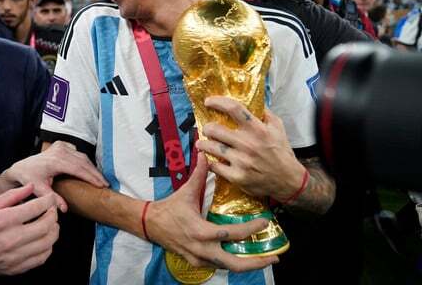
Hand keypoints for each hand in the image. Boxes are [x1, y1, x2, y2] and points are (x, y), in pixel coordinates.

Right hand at [0, 184, 58, 277]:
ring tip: (50, 224)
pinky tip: (43, 239)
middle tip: (51, 210)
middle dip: (53, 215)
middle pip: (46, 226)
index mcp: (2, 221)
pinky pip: (41, 258)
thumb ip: (12, 196)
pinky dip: (48, 247)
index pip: (36, 208)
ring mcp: (14, 256)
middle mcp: (10, 240)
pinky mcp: (16, 268)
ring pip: (47, 243)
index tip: (50, 198)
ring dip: (54, 231)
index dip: (48, 201)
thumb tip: (31, 186)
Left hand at [2, 141, 108, 211]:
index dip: (91, 177)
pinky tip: (89, 170)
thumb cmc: (29, 178)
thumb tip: (64, 209)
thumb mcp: (38, 189)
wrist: (20, 167)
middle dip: (95, 173)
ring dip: (92, 168)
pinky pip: (77, 153)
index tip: (101, 185)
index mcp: (55, 160)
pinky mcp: (62, 145)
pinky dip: (85, 161)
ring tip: (100, 179)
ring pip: (82, 156)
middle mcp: (60, 151)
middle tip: (105, 184)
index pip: (78, 168)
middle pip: (83, 162)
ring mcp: (61, 146)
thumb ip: (52, 198)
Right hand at [146, 153, 277, 271]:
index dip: (251, 229)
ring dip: (246, 264)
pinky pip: (218, 266)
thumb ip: (198, 174)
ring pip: (227, 267)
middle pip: (234, 263)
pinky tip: (242, 257)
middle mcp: (202, 249)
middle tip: (274, 257)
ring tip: (263, 259)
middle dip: (256, 262)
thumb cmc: (169, 208)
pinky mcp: (196, 262)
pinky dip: (231, 263)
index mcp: (201, 231)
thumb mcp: (185, 192)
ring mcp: (199, 259)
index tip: (265, 222)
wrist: (150, 224)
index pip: (232, 233)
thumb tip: (205, 155)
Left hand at [195, 96, 305, 199]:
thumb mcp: (278, 129)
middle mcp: (248, 144)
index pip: (234, 109)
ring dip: (203, 144)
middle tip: (207, 129)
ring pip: (211, 147)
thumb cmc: (281, 153)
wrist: (288, 181)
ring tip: (201, 143)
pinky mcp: (237, 176)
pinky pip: (215, 166)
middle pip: (215, 129)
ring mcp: (242, 161)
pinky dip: (210, 162)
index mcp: (258, 130)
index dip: (218, 102)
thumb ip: (265, 114)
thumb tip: (253, 102)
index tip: (208, 101)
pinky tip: (211, 160)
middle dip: (207, 128)